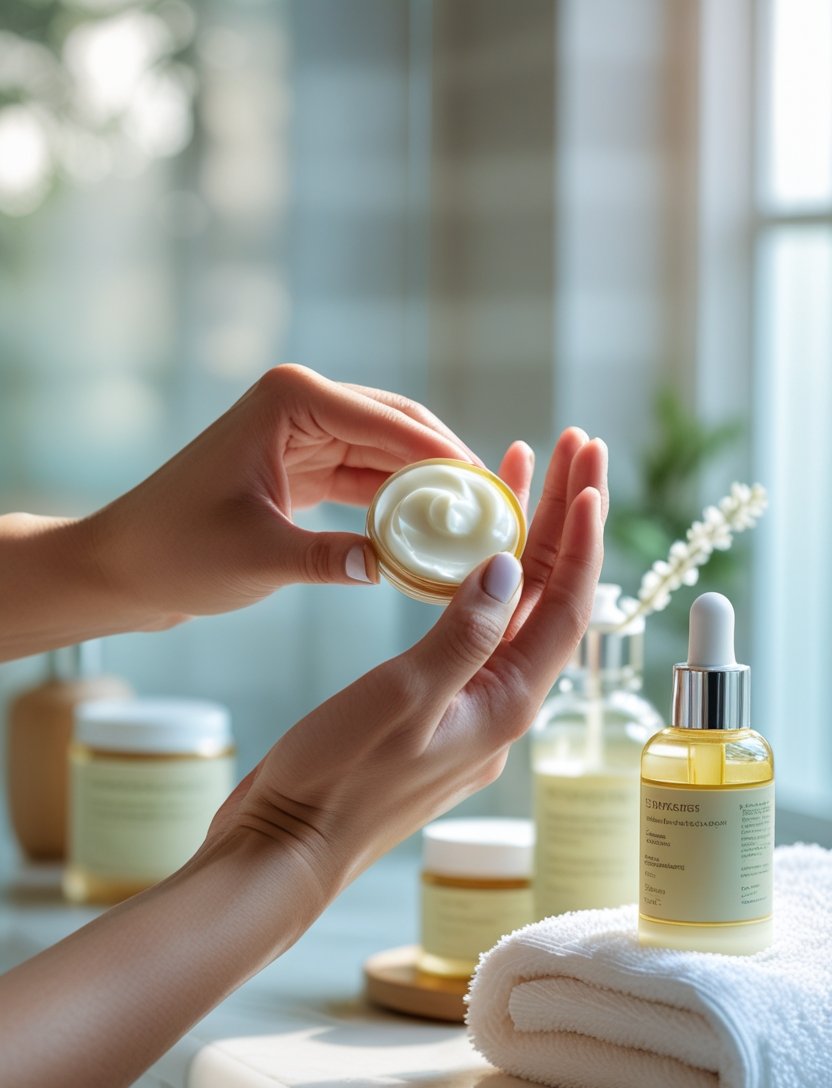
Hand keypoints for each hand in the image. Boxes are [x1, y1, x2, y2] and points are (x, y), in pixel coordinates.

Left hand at [86, 364, 534, 628]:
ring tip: (475, 525)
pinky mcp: (303, 467)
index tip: (493, 495)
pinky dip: (397, 505)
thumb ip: (333, 558)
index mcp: (292, 401)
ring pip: (388, 454)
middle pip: (400, 428)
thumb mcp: (259, 557)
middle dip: (448, 468)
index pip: (391, 423)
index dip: (448, 458)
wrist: (123, 566)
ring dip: (427, 488)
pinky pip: (367, 480)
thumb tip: (400, 569)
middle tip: (495, 512)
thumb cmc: (176, 550)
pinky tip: (430, 535)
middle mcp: (303, 404)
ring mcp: (304, 434)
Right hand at [207, 429, 606, 904]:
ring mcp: (466, 702)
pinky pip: (472, 624)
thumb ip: (463, 633)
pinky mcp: (431, 703)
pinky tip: (469, 543)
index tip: (589, 477)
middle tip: (576, 446)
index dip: (582, 538)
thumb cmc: (337, 782)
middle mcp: (498, 701)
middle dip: (563, 518)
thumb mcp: (403, 700)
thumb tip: (510, 566)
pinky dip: (477, 574)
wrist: (286, 846)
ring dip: (523, 538)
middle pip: (547, 595)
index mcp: (506, 702)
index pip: (565, 606)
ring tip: (525, 469)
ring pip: (511, 606)